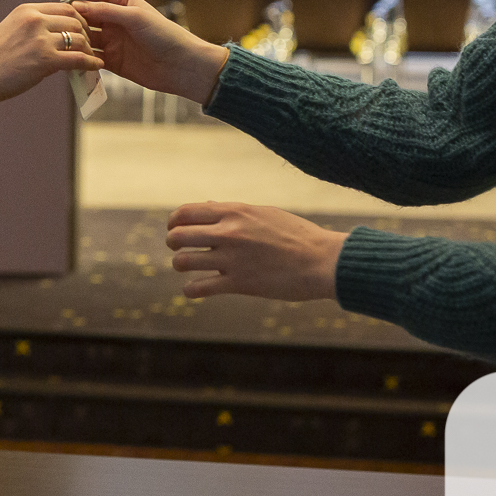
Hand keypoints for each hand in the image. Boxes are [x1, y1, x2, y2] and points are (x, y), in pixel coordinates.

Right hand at [0, 2, 104, 103]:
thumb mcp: (11, 31)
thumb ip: (33, 28)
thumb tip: (57, 37)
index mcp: (26, 11)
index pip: (63, 7)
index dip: (78, 18)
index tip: (82, 30)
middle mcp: (34, 20)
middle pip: (75, 19)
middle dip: (86, 32)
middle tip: (89, 44)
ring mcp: (40, 39)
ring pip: (79, 38)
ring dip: (88, 48)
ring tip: (90, 57)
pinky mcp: (45, 59)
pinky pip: (78, 58)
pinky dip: (90, 62)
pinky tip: (95, 66)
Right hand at [42, 0, 226, 104]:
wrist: (182, 66)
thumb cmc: (164, 35)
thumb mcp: (134, 18)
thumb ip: (105, 11)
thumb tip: (75, 6)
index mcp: (120, 1)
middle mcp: (113, 19)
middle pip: (83, 14)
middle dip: (65, 17)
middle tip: (48, 23)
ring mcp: (111, 40)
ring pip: (83, 36)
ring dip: (71, 38)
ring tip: (55, 42)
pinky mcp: (111, 60)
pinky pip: (89, 57)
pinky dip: (78, 58)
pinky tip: (66, 59)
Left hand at [164, 202, 347, 300]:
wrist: (323, 261)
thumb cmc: (297, 236)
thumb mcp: (264, 213)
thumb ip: (233, 211)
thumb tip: (209, 205)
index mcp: (234, 212)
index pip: (186, 212)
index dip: (174, 221)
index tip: (175, 229)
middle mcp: (229, 233)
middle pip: (178, 235)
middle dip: (173, 243)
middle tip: (178, 249)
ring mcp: (232, 259)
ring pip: (183, 261)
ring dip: (180, 265)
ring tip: (188, 268)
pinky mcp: (239, 284)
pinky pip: (200, 288)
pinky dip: (191, 290)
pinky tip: (193, 290)